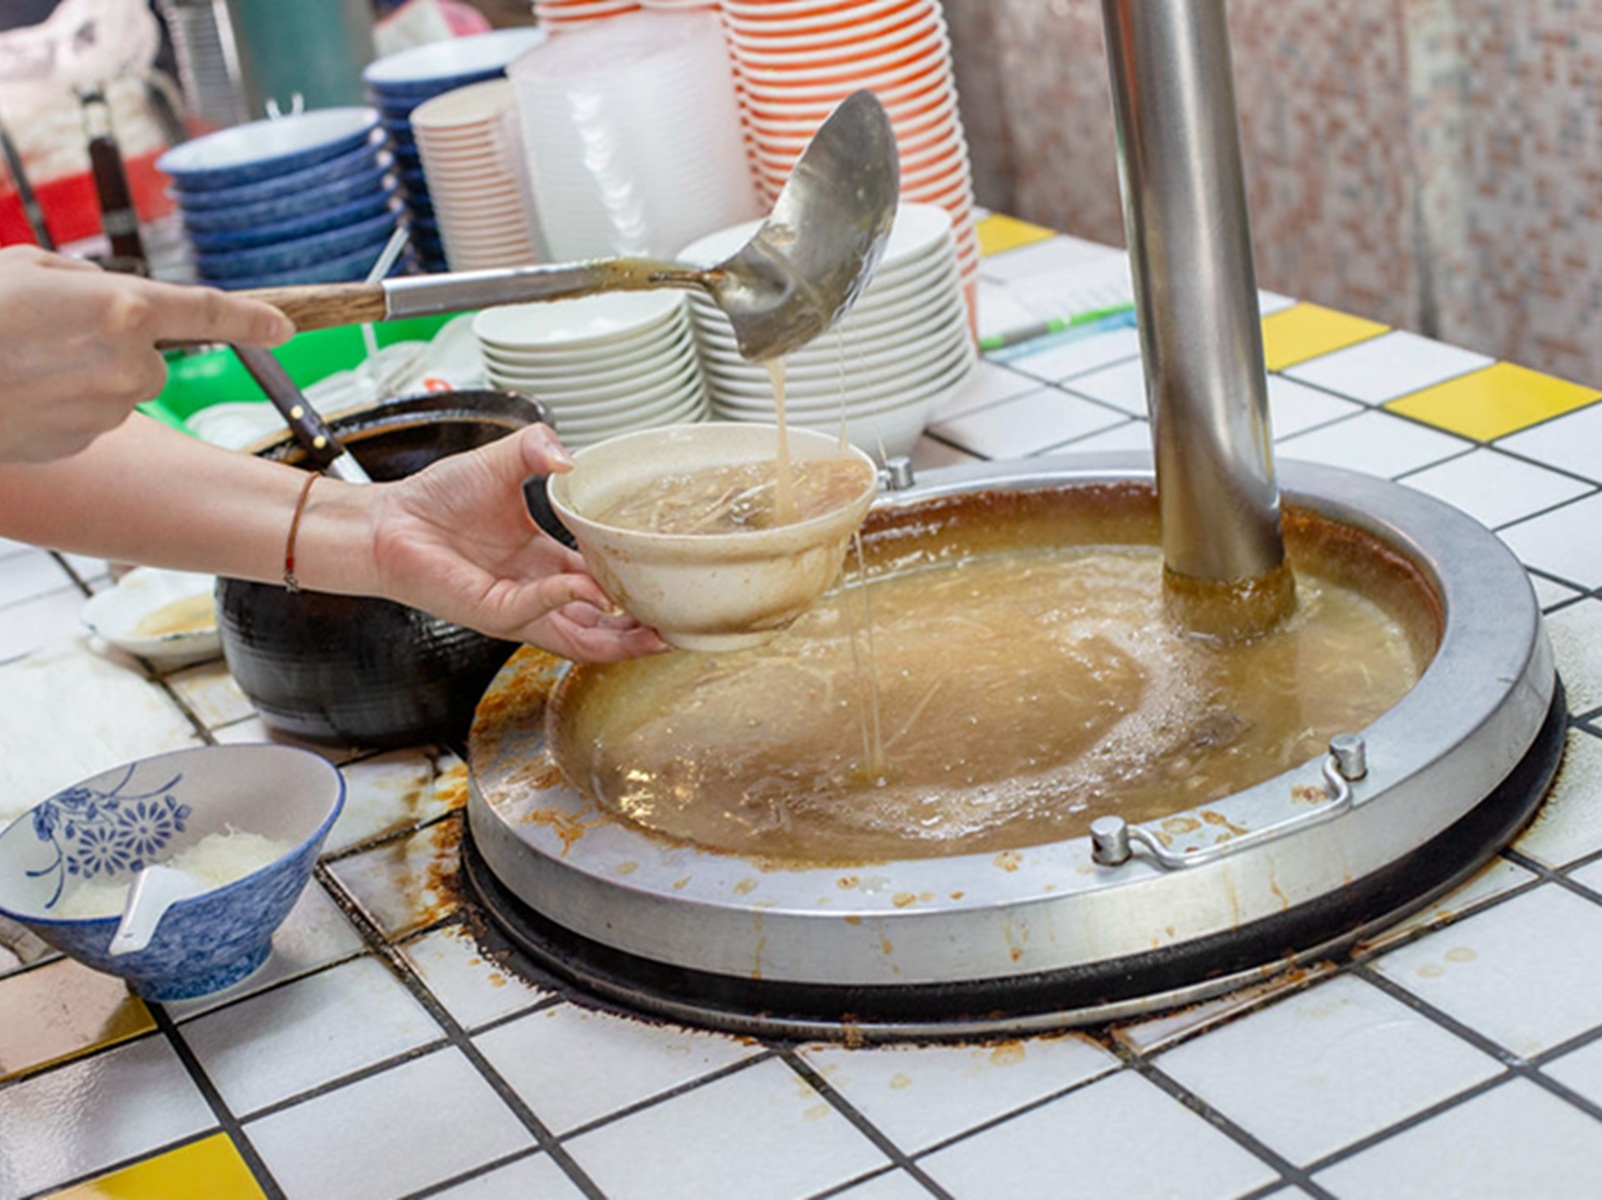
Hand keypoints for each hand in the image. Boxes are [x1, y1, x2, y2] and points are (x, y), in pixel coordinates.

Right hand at [0, 245, 294, 463]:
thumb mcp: (30, 269)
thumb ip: (88, 283)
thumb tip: (117, 300)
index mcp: (125, 309)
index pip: (208, 312)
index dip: (251, 318)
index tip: (284, 327)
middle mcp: (130, 363)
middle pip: (150, 357)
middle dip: (113, 345)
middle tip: (46, 333)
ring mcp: (110, 409)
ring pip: (117, 388)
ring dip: (82, 375)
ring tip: (21, 361)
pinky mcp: (85, 441)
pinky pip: (88, 417)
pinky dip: (62, 406)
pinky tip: (18, 393)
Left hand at [367, 422, 668, 662]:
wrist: (388, 519)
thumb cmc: (435, 499)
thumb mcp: (502, 462)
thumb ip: (537, 448)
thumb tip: (570, 457)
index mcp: (545, 563)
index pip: (601, 588)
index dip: (635, 592)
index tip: (667, 587)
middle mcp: (536, 592)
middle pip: (600, 628)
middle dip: (638, 633)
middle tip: (675, 627)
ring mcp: (516, 608)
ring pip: (578, 638)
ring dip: (616, 639)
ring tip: (652, 632)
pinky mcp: (491, 612)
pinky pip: (537, 612)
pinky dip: (563, 600)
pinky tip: (584, 586)